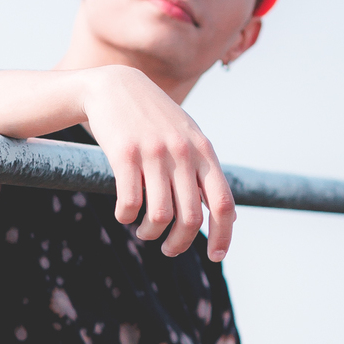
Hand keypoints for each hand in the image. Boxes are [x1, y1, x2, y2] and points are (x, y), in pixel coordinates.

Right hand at [81, 66, 235, 260]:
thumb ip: (206, 174)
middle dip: (179, 243)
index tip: (215, 257)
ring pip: (160, 215)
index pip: (223, 204)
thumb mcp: (188, 138)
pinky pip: (131, 203)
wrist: (114, 86)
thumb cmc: (154, 118)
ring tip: (144, 231)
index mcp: (203, 152)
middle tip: (168, 249)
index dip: (223, 236)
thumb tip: (229, 218)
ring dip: (150, 232)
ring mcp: (154, 153)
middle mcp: (183, 153)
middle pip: (191, 218)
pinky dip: (127, 217)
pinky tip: (124, 215)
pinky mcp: (125, 154)